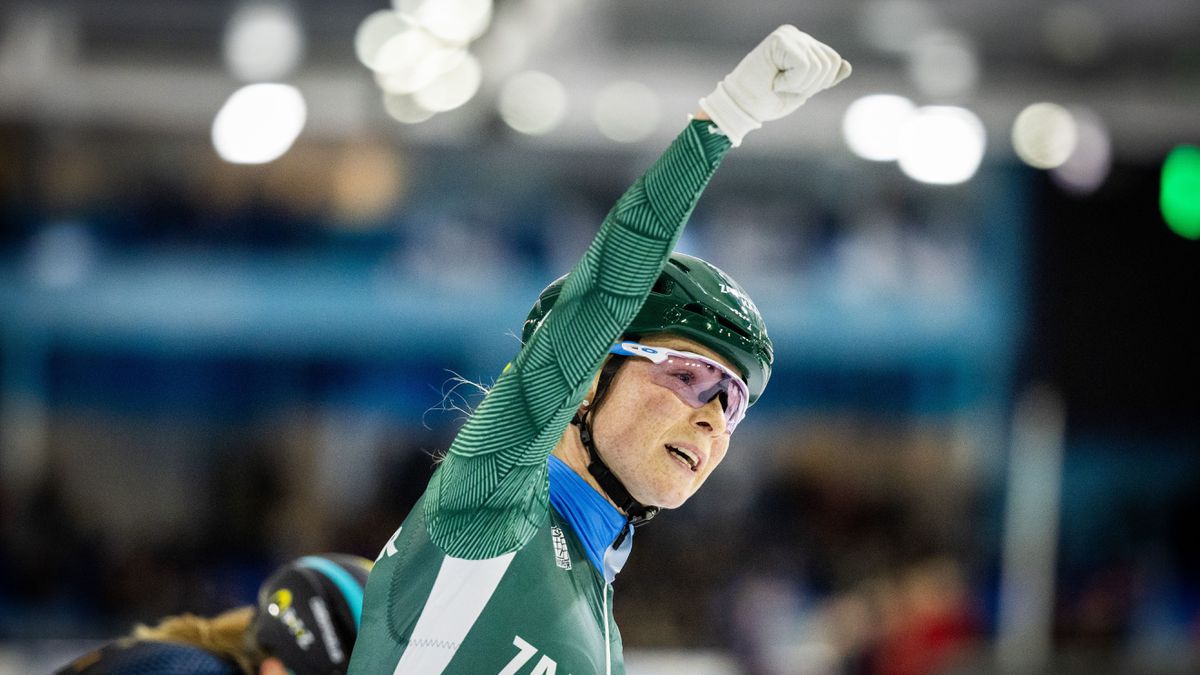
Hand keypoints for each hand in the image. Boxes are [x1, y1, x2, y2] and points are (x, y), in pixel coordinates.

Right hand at [700, 25, 850, 145]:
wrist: (742, 107)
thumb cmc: (768, 100)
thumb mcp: (804, 90)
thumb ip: (824, 79)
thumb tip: (847, 66)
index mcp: (804, 45)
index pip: (833, 61)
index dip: (819, 83)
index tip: (793, 88)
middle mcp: (797, 35)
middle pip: (829, 63)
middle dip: (810, 86)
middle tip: (784, 88)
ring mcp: (788, 35)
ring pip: (818, 67)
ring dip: (798, 85)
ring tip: (777, 84)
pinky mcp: (780, 40)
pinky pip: (805, 66)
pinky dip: (791, 82)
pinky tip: (774, 81)